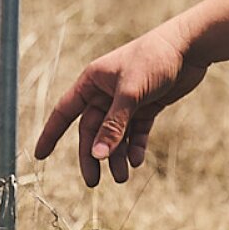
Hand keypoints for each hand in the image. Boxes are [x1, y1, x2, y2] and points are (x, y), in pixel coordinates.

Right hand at [34, 25, 206, 186]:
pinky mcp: (146, 107)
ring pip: (114, 135)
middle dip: (93, 155)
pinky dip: (134, 147)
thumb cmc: (154, 59)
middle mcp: (105, 92)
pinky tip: (136, 160)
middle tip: (94, 182)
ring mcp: (126, 101)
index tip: (40, 155)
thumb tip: (98, 155)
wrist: (189, 47)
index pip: (64, 111)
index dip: (51, 133)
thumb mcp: (131, 93)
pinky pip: (135, 132)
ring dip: (116, 156)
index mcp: (92, 81)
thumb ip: (114, 125)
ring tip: (122, 177)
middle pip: (91, 130)